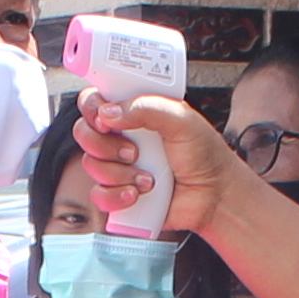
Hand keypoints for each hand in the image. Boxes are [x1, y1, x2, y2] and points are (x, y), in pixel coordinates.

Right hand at [77, 89, 235, 238]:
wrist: (214, 196)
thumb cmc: (204, 155)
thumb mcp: (181, 119)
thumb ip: (146, 108)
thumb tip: (109, 113)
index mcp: (134, 113)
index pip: (95, 101)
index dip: (92, 108)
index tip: (106, 119)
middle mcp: (121, 137)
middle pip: (84, 133)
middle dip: (104, 144)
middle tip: (133, 151)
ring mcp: (118, 166)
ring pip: (91, 165)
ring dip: (120, 173)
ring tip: (149, 178)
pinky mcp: (119, 194)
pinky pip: (98, 195)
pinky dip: (117, 196)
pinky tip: (139, 194)